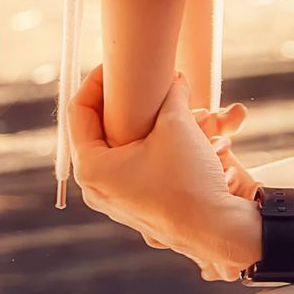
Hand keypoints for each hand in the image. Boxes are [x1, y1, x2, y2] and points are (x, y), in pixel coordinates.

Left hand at [71, 67, 260, 279]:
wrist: (215, 228)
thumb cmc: (188, 181)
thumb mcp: (177, 124)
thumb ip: (171, 94)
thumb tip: (175, 79)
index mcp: (92, 168)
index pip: (79, 112)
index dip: (96, 81)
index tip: (117, 65)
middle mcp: (96, 187)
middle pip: (99, 128)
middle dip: (124, 101)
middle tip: (140, 81)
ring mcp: (116, 198)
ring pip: (122, 146)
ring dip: (144, 122)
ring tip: (167, 105)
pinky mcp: (137, 203)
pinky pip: (138, 163)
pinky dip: (155, 143)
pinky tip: (179, 132)